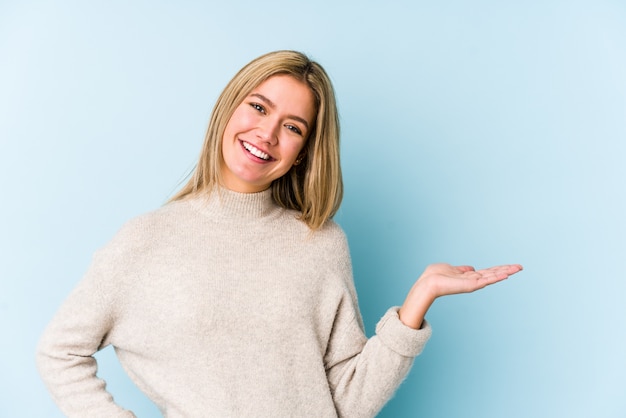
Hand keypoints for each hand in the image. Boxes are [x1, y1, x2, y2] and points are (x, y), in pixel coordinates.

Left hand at [398, 263, 522, 328]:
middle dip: (507, 270)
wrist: (428, 282)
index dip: (499, 268)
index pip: (488, 272)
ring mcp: (473, 283)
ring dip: (505, 272)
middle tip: (520, 267)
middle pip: (494, 273)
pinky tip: (505, 274)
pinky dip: (496, 277)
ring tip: (517, 268)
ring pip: (493, 276)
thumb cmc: (436, 275)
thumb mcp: (452, 269)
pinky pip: (486, 280)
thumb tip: (471, 268)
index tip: (511, 266)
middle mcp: (473, 280)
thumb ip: (462, 269)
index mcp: (469, 276)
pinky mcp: (471, 285)